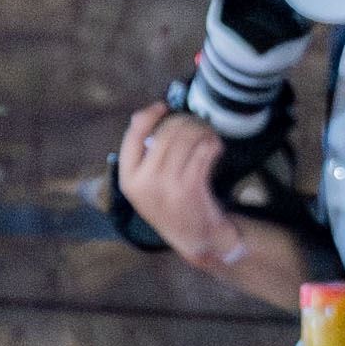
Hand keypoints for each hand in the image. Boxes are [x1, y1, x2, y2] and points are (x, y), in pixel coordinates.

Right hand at [116, 104, 235, 264]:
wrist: (195, 238)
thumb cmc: (172, 206)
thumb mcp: (146, 186)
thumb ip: (143, 156)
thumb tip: (142, 115)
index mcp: (129, 179)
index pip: (133, 135)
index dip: (149, 116)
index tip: (163, 106)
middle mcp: (144, 182)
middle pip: (166, 132)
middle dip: (185, 121)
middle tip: (197, 124)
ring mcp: (167, 185)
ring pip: (187, 138)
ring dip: (202, 130)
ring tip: (208, 134)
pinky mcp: (191, 187)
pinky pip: (203, 151)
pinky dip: (213, 143)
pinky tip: (215, 147)